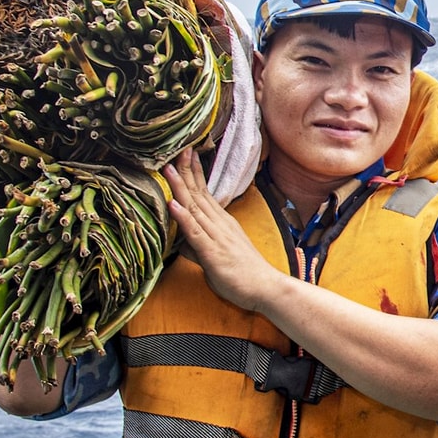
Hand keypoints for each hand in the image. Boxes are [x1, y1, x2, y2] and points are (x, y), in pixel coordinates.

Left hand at [162, 148, 284, 311]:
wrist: (267, 288)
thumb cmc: (245, 274)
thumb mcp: (219, 255)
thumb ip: (200, 246)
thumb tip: (184, 242)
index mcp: (222, 223)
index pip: (204, 193)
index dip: (194, 173)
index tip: (186, 154)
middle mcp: (220, 225)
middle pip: (198, 194)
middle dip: (187, 170)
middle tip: (179, 148)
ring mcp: (216, 237)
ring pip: (195, 208)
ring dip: (180, 187)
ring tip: (169, 168)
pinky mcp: (212, 253)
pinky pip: (195, 233)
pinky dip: (183, 217)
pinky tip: (173, 204)